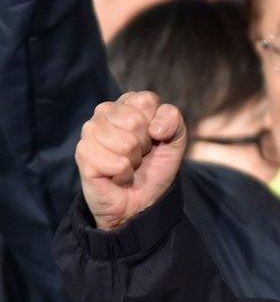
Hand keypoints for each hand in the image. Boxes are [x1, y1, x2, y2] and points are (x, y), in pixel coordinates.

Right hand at [76, 91, 186, 229]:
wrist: (142, 200)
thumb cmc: (155, 166)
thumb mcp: (175, 140)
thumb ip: (173, 119)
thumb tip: (155, 128)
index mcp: (126, 104)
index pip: (146, 101)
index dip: (157, 125)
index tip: (153, 138)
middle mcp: (104, 112)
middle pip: (135, 121)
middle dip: (144, 144)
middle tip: (139, 154)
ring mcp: (90, 132)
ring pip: (125, 143)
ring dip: (133, 160)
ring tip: (127, 164)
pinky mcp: (83, 154)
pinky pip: (116, 163)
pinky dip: (123, 174)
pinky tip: (116, 175)